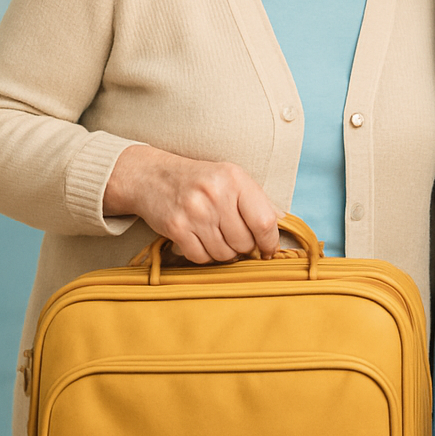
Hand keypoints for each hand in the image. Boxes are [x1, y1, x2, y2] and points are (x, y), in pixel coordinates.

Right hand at [104, 144, 280, 262]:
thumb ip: (257, 199)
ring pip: (224, 254)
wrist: (153, 177)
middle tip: (236, 238)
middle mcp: (216, 194)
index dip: (270, 241)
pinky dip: (204, 255)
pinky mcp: (176, 228)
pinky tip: (201, 240)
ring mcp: (194, 212)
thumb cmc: (200, 180)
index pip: (264, 221)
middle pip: (244, 242)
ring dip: (225, 252)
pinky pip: (201, 258)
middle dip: (245, 247)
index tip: (269, 249)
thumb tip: (282, 221)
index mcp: (235, 179)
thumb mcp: (231, 177)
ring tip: (217, 236)